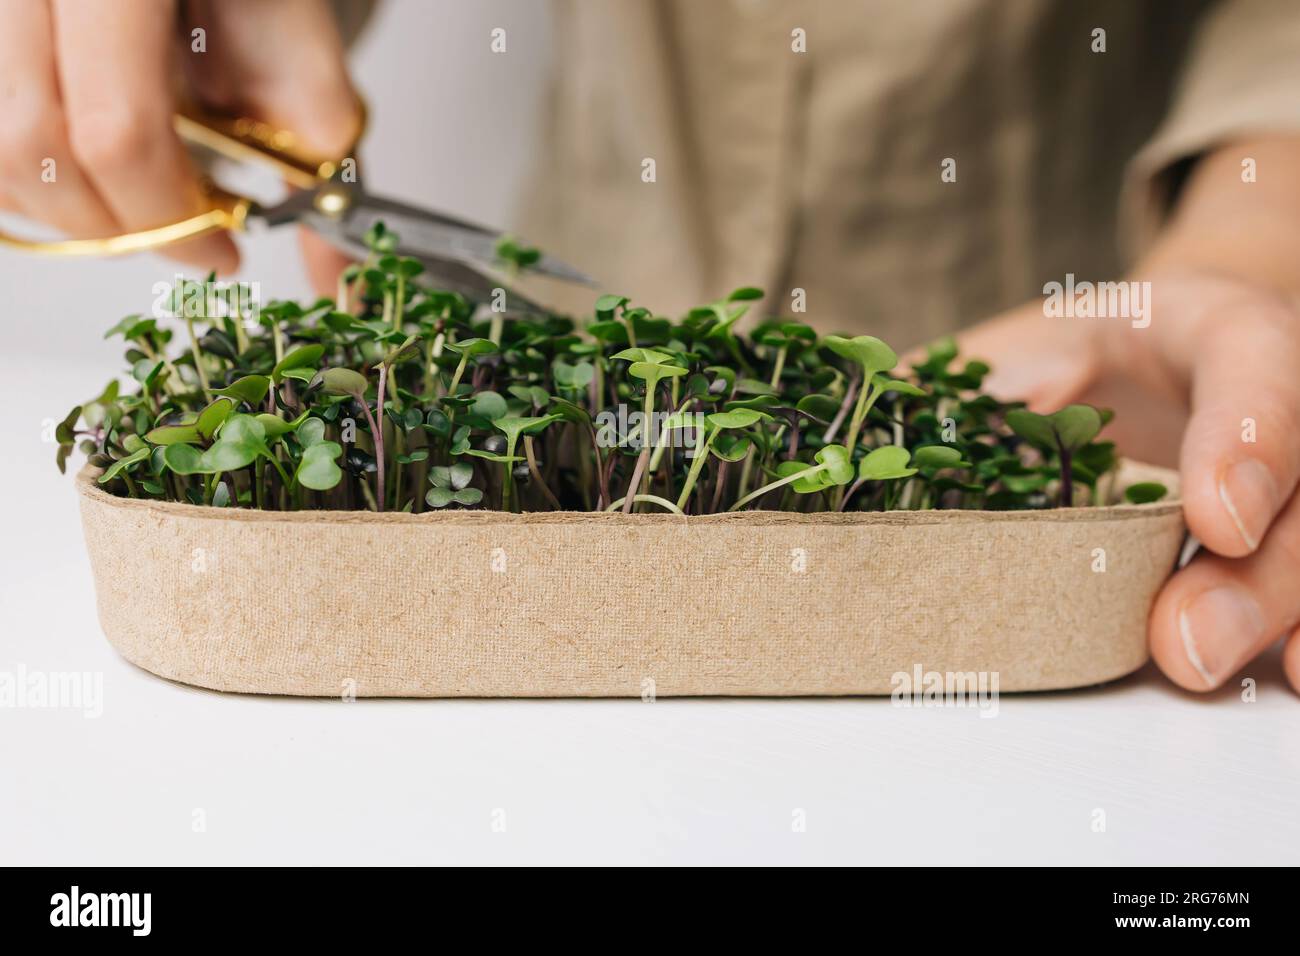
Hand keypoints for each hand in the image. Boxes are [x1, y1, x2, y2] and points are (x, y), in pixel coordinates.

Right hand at [0, 0, 359, 273]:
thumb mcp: (297, 43)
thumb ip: (315, 149)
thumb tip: (338, 273)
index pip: (116, 131)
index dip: (170, 218)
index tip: (224, 252)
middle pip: (35, 147)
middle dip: (119, 225)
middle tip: (188, 239)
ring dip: (74, 208)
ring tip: (149, 206)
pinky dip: (40, 180)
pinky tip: (102, 180)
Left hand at [959, 269, 1299, 694]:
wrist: (1149, 353)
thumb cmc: (1085, 348)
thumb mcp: (1039, 333)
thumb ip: (999, 371)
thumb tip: (954, 421)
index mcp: (1218, 328)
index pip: (1255, 361)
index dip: (1247, 441)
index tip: (1211, 519)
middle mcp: (1275, 400)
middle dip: (1250, 575)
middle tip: (1179, 643)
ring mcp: (1289, 475)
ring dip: (1267, 617)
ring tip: (1203, 673)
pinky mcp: (1278, 531)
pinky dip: (1289, 633)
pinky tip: (1279, 674)